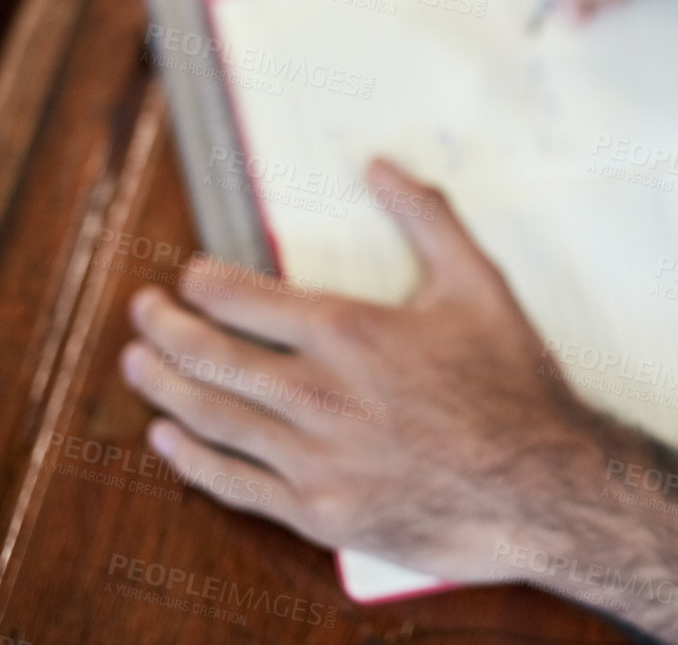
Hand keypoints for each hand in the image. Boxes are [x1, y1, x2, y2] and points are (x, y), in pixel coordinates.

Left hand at [117, 160, 601, 581]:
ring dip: (163, 386)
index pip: (245, 300)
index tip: (189, 274)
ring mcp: (314, 461)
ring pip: (212, 418)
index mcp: (351, 333)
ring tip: (137, 361)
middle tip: (141, 309)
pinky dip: (191, 459)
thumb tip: (382, 165)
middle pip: (211, 356)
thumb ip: (426, 217)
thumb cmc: (511, 384)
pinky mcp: (319, 512)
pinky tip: (168, 439)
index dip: (203, 284)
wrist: (540, 487)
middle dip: (164, 328)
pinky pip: (234, 484)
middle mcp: (320, 396)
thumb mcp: (477, 283)